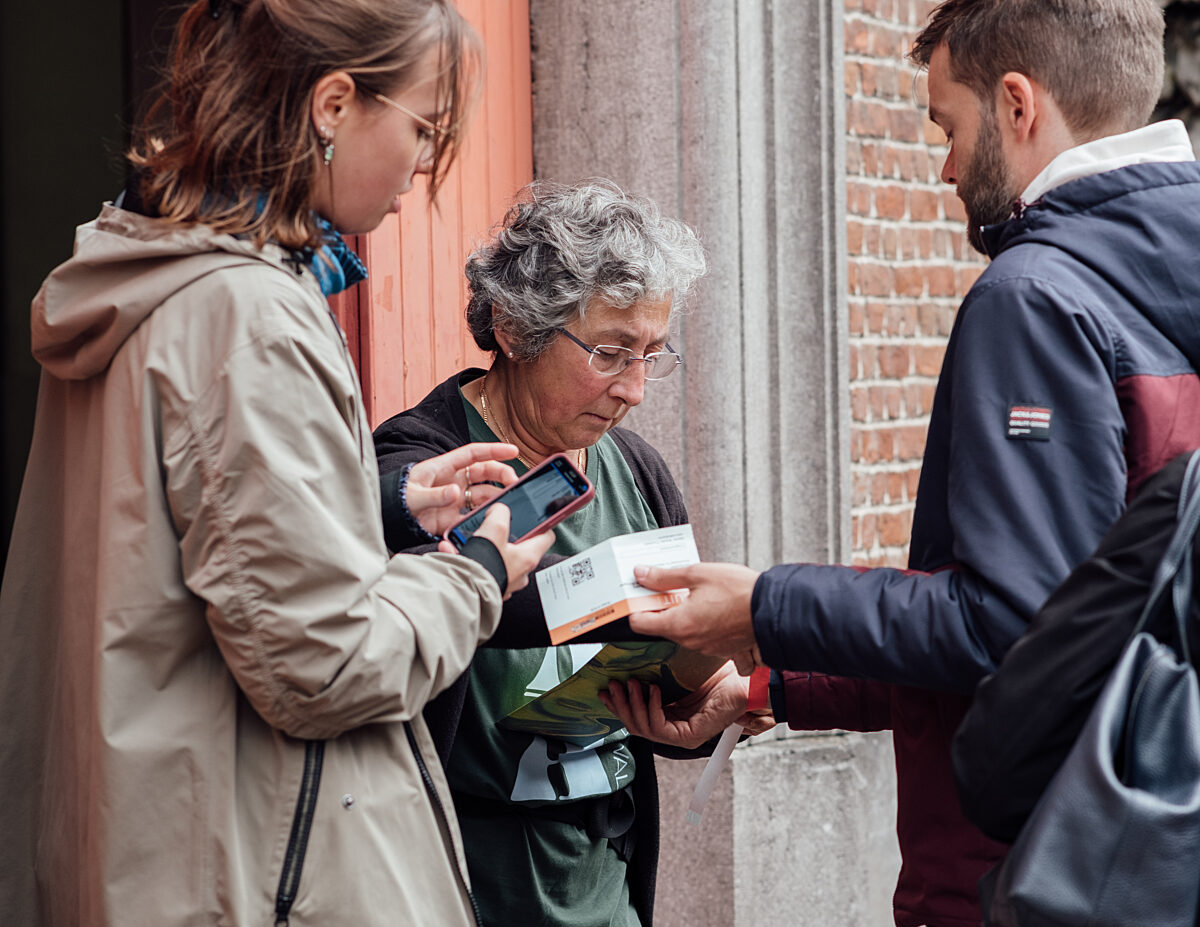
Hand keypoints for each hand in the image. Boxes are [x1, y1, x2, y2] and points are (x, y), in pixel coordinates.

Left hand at [406, 442, 518, 536]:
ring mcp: (457, 498)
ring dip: (497, 496)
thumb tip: (456, 493)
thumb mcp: (413, 497)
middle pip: (485, 472)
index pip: (474, 454)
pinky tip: (494, 519)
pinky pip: (476, 513)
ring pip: (485, 493)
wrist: (390, 520)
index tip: (513, 451)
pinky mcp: (455, 515)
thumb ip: (434, 495)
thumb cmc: (398, 501)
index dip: (494, 450)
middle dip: (502, 474)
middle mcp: (454, 480)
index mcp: (444, 467)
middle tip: (514, 483)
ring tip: (508, 504)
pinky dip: (486, 515)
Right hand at [438, 504, 553, 599]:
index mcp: (528, 557)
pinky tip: (452, 551)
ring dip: (482, 547)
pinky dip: (468, 559)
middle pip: (518, 547)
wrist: (463, 593)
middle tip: (492, 527)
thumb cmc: (484, 566)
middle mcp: (520, 573)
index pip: (547, 537)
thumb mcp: (495, 528)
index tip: (533, 518)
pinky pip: (480, 568)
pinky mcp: (488, 587)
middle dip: (504, 536)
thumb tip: (499, 510)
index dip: (541, 525)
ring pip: (496, 557)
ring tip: (466, 539)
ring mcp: (505, 581)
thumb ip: (500, 514)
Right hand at [598, 662, 775, 749]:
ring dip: (632, 705)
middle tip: (612, 686)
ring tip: (630, 684)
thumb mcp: (681, 670)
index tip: (606, 689)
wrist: (749, 679)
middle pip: (636, 724)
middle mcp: (676, 726)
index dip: (619, 704)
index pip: (637, 715)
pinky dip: (651, 708)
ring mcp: (683, 734)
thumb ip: (659, 671)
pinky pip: (660, 728)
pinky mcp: (690, 736)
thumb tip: (634, 660)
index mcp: (672, 713)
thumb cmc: (723, 673)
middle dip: (620, 705)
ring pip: (644, 729)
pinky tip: (651, 691)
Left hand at [629, 563, 760, 661]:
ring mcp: (705, 647)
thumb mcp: (697, 574)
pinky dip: (699, 622)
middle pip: (660, 626)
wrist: (774, 609)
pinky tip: (710, 605)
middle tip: (667, 586)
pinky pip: (700, 636)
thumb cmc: (739, 591)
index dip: (634, 608)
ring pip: (681, 630)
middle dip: (660, 607)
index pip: (639, 624)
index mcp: (679, 624)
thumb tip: (641, 574)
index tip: (637, 594)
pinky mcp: (720, 648)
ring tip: (695, 592)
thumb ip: (664, 576)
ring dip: (682, 613)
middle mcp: (689, 641)